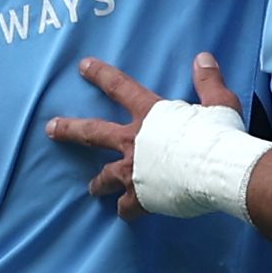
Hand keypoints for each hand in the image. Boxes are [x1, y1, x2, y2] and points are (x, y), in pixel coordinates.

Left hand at [47, 54, 243, 215]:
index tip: (83, 66)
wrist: (220, 171)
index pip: (119, 87)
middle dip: (69, 130)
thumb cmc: (220, 135)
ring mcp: (134, 171)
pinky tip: (126, 215)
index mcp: (150, 115)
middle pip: (92, 133)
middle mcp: (134, 141)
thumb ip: (208, 81)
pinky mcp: (142, 198)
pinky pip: (128, 208)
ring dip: (98, 182)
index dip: (100, 74)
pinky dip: (127, 212)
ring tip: (92, 188)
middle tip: (50, 129)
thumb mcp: (219, 102)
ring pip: (105, 176)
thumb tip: (203, 57)